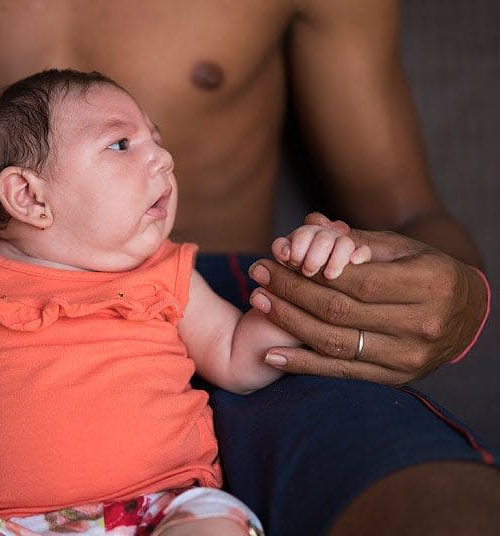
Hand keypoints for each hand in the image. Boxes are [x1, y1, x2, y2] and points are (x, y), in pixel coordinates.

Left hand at [248, 213, 488, 384]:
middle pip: (340, 311)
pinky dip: (304, 364)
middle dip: (291, 291)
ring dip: (289, 323)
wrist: (466, 314)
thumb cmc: (425, 270)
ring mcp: (410, 356)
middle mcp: (422, 324)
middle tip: (257, 275)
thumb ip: (355, 240)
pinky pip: (342, 372)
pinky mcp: (397, 377)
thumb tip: (310, 223)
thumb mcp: (400, 248)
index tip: (275, 259)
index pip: (357, 281)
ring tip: (258, 302)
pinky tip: (272, 354)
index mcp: (428, 284)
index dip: (311, 272)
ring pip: (336, 342)